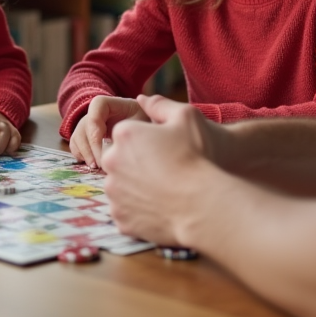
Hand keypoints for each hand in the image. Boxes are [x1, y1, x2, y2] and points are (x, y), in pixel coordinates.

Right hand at [68, 95, 149, 168]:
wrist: (138, 122)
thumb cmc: (141, 118)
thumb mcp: (142, 119)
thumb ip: (133, 128)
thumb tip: (122, 145)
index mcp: (105, 104)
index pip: (94, 114)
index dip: (97, 135)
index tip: (107, 151)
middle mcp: (92, 113)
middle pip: (84, 128)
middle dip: (92, 149)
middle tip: (103, 165)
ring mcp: (86, 124)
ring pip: (78, 138)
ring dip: (86, 154)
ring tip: (97, 167)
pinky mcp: (83, 137)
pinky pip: (75, 145)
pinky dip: (81, 156)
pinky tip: (93, 166)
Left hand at [101, 95, 222, 244]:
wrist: (204, 205)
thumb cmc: (196, 158)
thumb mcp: (186, 117)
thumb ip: (159, 104)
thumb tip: (141, 98)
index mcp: (124, 134)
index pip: (126, 134)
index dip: (146, 141)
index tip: (164, 150)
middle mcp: (111, 162)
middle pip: (119, 160)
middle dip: (136, 163)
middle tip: (163, 170)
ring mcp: (114, 193)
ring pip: (120, 185)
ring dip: (135, 186)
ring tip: (163, 189)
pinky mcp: (120, 218)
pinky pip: (125, 210)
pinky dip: (138, 210)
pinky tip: (159, 206)